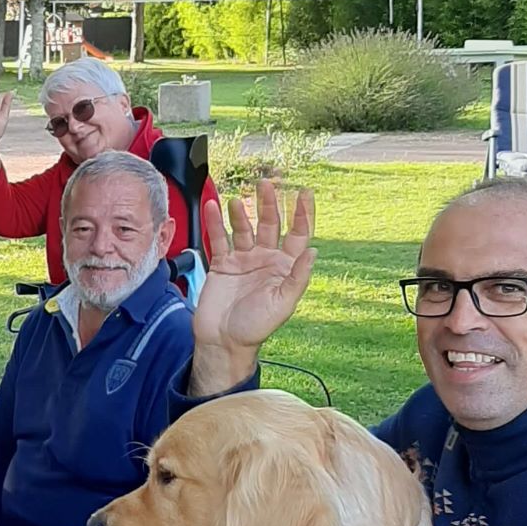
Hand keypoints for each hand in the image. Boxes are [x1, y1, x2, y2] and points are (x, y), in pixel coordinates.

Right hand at [192, 180, 315, 368]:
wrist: (223, 341)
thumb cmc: (255, 328)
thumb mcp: (283, 304)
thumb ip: (297, 277)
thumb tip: (314, 251)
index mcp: (285, 268)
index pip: (298, 235)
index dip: (302, 214)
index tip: (304, 193)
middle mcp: (265, 260)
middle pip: (270, 224)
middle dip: (269, 204)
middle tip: (266, 185)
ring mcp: (243, 260)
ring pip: (244, 228)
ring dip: (241, 212)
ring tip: (238, 200)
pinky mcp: (222, 264)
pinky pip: (218, 239)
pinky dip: (214, 223)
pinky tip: (212, 208)